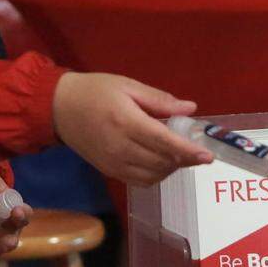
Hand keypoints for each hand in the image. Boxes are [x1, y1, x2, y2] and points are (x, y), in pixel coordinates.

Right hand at [52, 73, 212, 186]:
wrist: (59, 107)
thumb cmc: (95, 91)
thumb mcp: (127, 85)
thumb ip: (158, 99)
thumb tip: (190, 108)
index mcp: (126, 121)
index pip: (164, 142)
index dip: (189, 151)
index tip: (208, 155)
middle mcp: (120, 147)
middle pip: (162, 162)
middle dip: (184, 158)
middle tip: (195, 148)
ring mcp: (114, 163)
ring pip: (154, 175)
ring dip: (171, 168)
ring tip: (177, 153)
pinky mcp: (109, 171)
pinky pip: (140, 181)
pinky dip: (156, 175)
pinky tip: (159, 161)